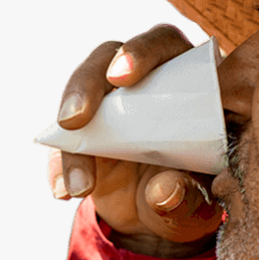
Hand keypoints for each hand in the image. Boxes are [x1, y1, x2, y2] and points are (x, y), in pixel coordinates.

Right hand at [49, 25, 222, 255]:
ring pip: (78, 98)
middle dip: (87, 86)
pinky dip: (59, 167)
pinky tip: (64, 192)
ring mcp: (107, 103)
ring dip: (69, 137)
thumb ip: (188, 195)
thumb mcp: (199, 199)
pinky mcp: (82, 131)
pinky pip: (60, 142)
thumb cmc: (195, 190)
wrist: (164, 216)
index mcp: (184, 76)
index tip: (121, 77)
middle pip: (107, 58)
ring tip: (80, 184)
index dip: (141, 52)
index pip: (162, 44)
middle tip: (75, 119)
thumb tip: (164, 192)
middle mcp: (141, 79)